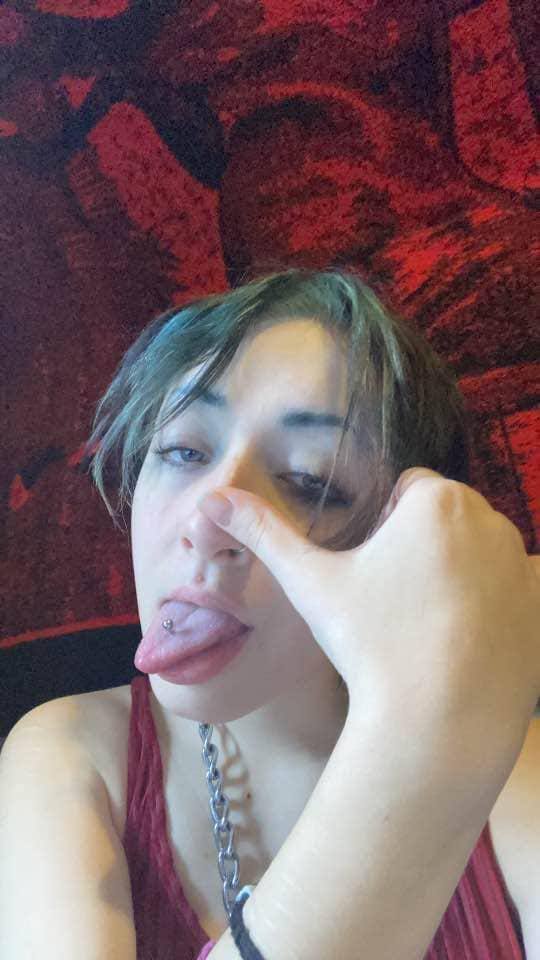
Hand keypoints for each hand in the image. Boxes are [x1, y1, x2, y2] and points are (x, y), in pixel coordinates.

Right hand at [198, 468, 539, 774]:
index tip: (374, 575)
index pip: (406, 491)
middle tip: (395, 604)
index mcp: (437, 500)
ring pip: (475, 553)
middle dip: (421, 548)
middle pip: (443, 519)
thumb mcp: (312, 584)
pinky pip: (507, 590)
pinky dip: (488, 608)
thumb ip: (264, 533)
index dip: (383, 530)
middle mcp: (491, 519)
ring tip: (426, 627)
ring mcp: (522, 564)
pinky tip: (461, 645)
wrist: (439, 725)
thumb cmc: (372, 645)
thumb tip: (212, 497)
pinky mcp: (539, 605)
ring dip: (455, 574)